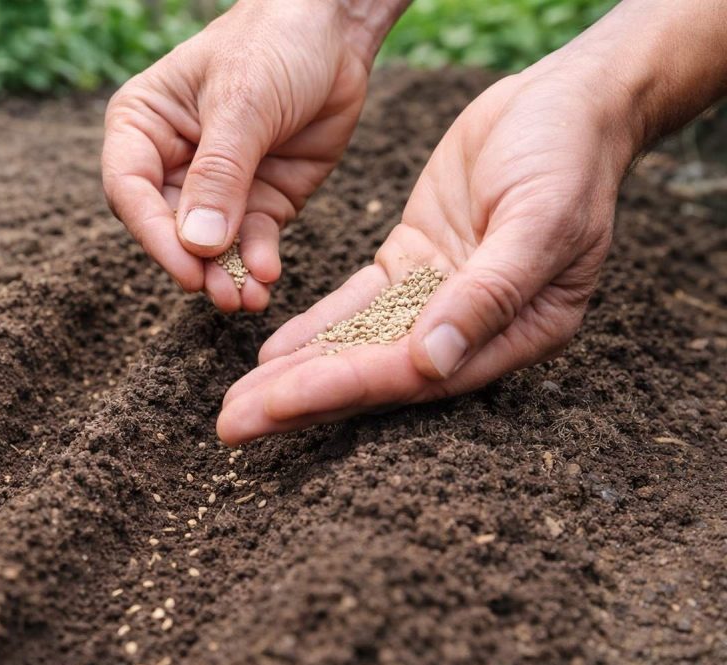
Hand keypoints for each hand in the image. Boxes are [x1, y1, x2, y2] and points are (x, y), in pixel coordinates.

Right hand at [102, 0, 401, 311]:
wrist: (336, 32)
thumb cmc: (274, 42)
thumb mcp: (243, 102)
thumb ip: (219, 174)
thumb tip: (197, 244)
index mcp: (143, 126)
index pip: (129, 190)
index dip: (154, 234)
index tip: (186, 267)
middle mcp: (171, 162)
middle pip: (167, 228)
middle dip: (194, 265)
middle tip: (221, 295)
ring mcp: (217, 188)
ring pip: (209, 245)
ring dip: (226, 275)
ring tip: (246, 300)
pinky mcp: (259, 202)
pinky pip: (251, 241)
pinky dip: (257, 262)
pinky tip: (267, 277)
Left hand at [217, 61, 639, 443]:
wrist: (564, 101)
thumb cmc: (568, 157)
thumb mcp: (540, 220)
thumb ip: (488, 293)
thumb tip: (434, 361)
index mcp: (517, 332)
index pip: (413, 374)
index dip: (341, 389)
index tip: (274, 407)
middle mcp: (472, 328)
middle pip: (375, 374)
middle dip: (301, 399)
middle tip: (232, 427)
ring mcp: (439, 296)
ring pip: (358, 343)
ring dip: (298, 372)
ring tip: (238, 401)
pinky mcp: (414, 262)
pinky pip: (357, 303)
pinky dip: (315, 326)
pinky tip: (272, 350)